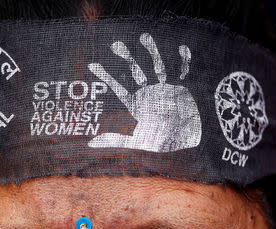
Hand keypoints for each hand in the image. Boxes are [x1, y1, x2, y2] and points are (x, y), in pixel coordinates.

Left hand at [88, 33, 201, 152]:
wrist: (185, 142)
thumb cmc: (161, 142)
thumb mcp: (136, 142)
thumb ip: (115, 140)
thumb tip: (90, 144)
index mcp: (137, 103)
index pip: (118, 87)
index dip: (106, 76)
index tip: (92, 65)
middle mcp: (149, 92)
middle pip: (136, 71)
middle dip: (127, 57)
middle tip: (115, 44)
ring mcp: (165, 88)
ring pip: (157, 65)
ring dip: (152, 51)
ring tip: (145, 36)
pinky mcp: (182, 88)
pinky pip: (182, 71)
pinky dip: (183, 60)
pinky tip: (182, 48)